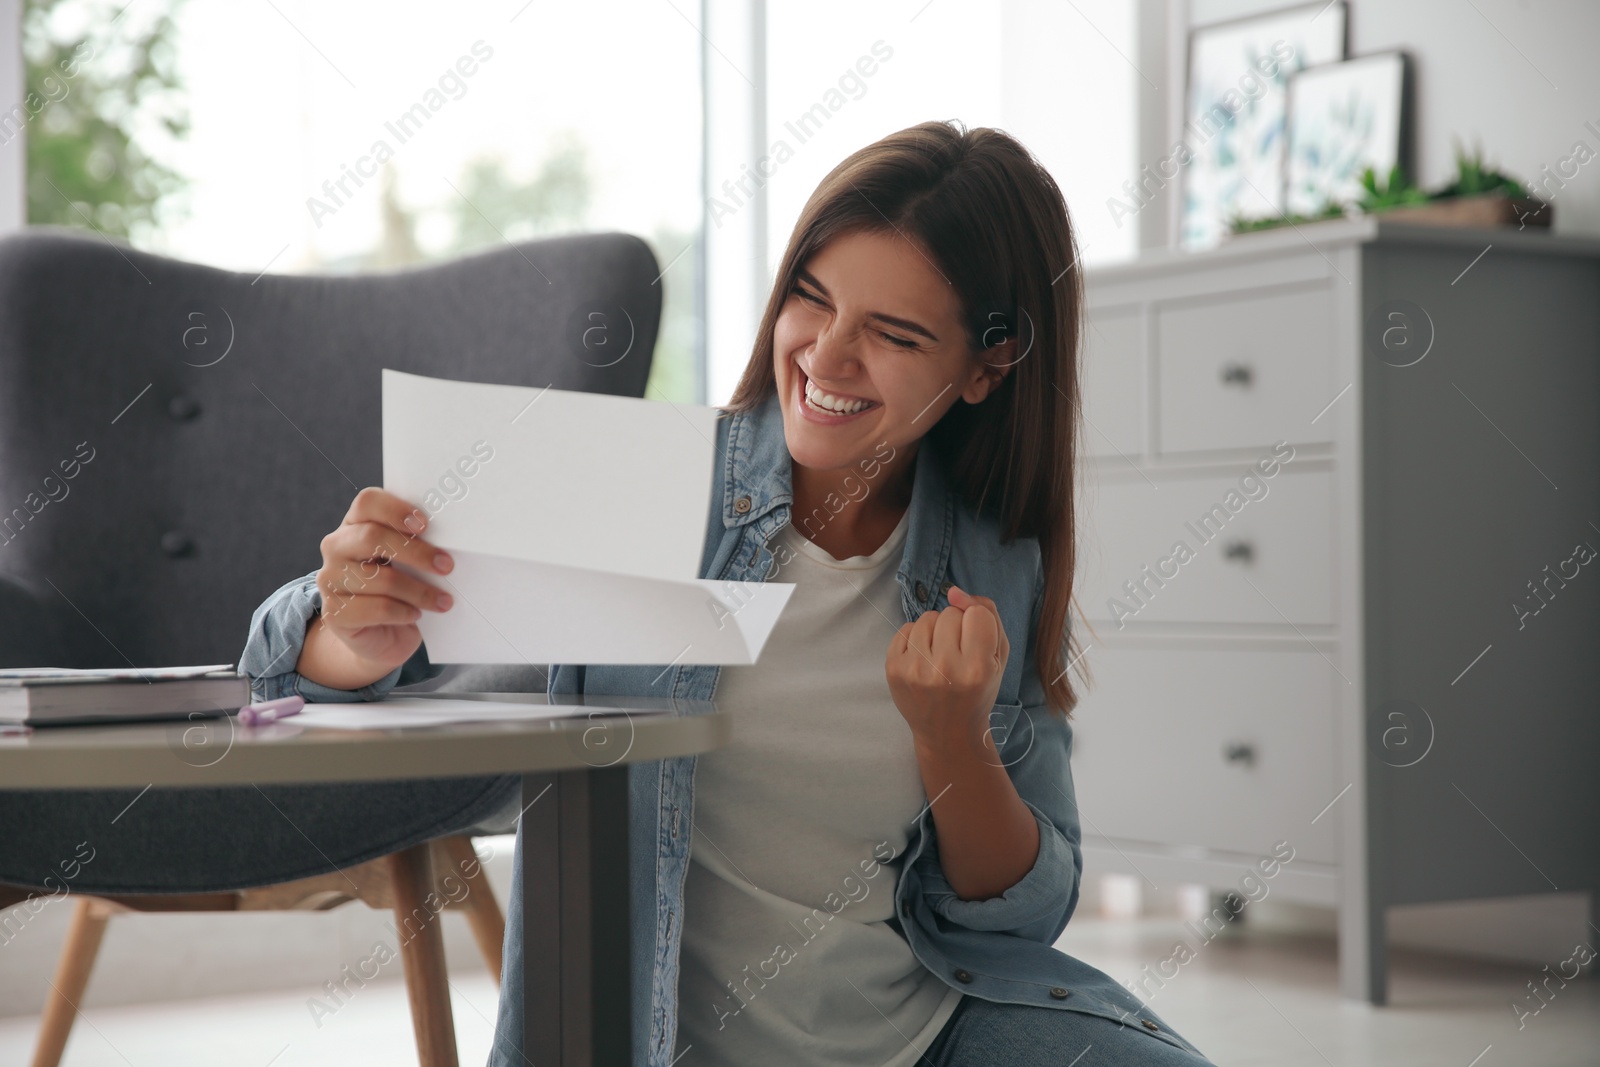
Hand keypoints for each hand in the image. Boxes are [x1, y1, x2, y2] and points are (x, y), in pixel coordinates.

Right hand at [314, 487, 454, 671]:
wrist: (376, 635)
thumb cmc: (398, 590)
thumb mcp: (406, 561)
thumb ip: (416, 544)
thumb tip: (448, 544)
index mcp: (354, 524)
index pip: (367, 502)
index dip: (396, 510)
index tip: (425, 525)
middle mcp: (336, 547)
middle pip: (372, 537)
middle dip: (416, 552)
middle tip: (446, 566)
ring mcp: (330, 580)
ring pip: (381, 579)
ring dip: (419, 591)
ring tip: (442, 601)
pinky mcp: (334, 613)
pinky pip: (377, 609)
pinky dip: (404, 612)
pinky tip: (415, 614)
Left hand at [885, 585, 1008, 757]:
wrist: (948, 731)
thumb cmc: (978, 691)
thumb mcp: (998, 657)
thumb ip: (987, 615)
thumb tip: (953, 591)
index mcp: (978, 669)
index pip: (977, 614)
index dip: (978, 625)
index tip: (975, 646)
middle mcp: (945, 669)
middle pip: (950, 613)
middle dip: (956, 628)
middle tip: (958, 655)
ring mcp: (915, 670)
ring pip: (927, 617)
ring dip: (935, 631)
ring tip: (940, 656)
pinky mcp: (893, 669)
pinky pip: (906, 628)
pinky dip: (916, 639)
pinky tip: (924, 660)